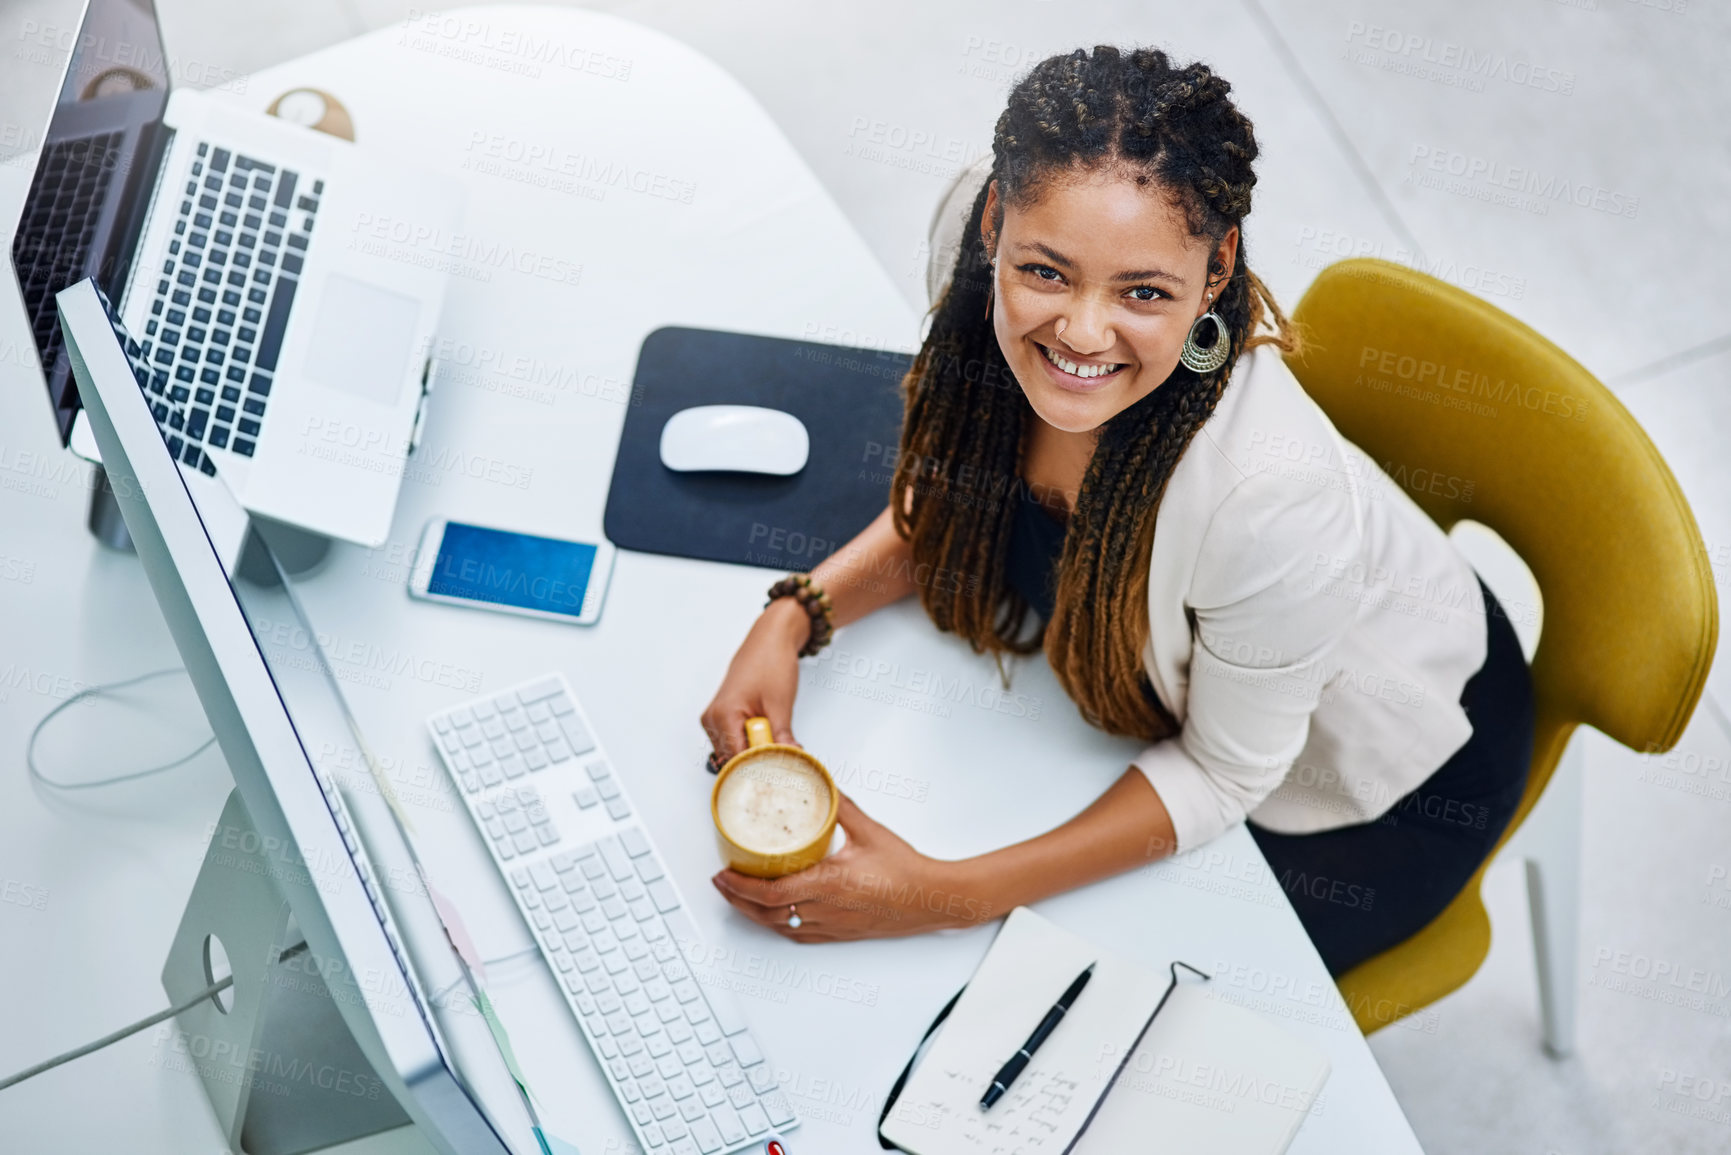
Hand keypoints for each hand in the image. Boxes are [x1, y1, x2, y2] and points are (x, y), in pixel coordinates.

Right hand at [700, 598, 810, 763]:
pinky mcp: (721, 719)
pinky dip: (750, 746)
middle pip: (731, 760)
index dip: (758, 770)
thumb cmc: (770, 663)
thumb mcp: (780, 704)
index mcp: (722, 715)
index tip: (778, 775)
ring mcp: (714, 720)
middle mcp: (712, 720)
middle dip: (757, 764)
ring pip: (733, 754)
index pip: (735, 760)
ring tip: (776, 745)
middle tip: (782, 763)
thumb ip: (781, 737)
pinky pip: (734, 743)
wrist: (769, 641)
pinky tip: (766, 739)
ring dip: (754, 755)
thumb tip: (790, 761)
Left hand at [710, 795, 997, 941]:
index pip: (773, 893)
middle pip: (768, 914)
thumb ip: (842, 806)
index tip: (723, 874)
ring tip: (738, 897)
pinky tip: (772, 916)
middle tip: (721, 883)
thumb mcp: (869, 831)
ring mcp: (832, 926)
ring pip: (780, 928)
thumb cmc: (906, 869)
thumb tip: (822, 783)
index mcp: (830, 885)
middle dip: (737, 901)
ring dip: (754, 915)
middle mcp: (827, 910)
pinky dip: (778, 925)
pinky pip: (799, 935)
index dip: (740, 887)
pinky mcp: (839, 933)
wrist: (933, 899)